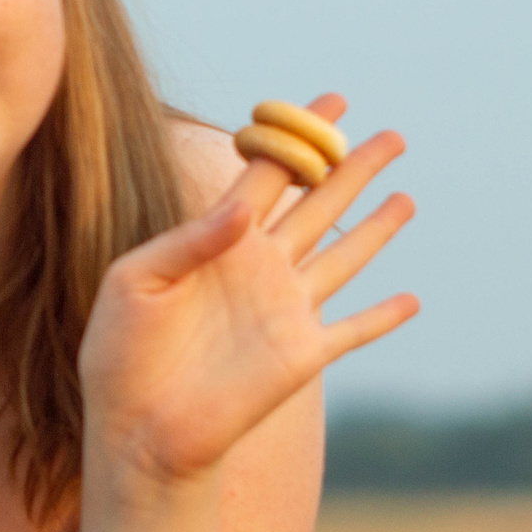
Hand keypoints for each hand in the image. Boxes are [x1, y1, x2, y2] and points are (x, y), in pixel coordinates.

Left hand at [77, 95, 416, 488]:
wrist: (136, 428)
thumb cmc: (119, 353)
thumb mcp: (134, 282)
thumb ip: (187, 241)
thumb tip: (244, 207)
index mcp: (216, 240)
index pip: (267, 175)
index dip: (300, 136)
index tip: (332, 102)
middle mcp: (258, 267)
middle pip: (317, 203)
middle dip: (353, 169)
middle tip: (392, 135)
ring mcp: (284, 310)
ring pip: (344, 256)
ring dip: (377, 228)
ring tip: (406, 195)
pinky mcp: (301, 354)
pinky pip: (353, 330)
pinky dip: (383, 317)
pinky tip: (412, 300)